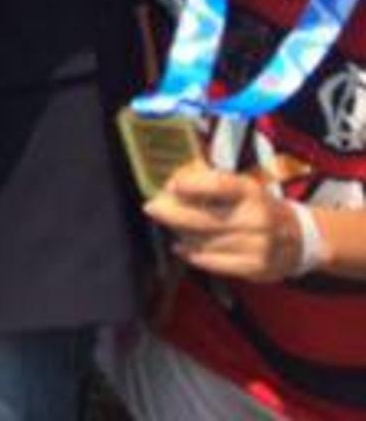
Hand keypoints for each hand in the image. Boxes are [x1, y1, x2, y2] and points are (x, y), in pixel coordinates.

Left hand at [145, 163, 312, 282]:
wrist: (301, 238)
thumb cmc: (258, 207)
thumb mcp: (242, 187)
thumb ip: (210, 184)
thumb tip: (171, 184)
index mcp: (251, 192)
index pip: (218, 185)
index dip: (191, 185)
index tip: (171, 185)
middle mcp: (256, 218)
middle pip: (203, 218)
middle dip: (171, 213)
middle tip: (151, 207)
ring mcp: (258, 245)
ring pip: (205, 242)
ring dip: (180, 234)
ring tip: (169, 227)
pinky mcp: (256, 268)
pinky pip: (214, 263)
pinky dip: (192, 255)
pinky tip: (182, 248)